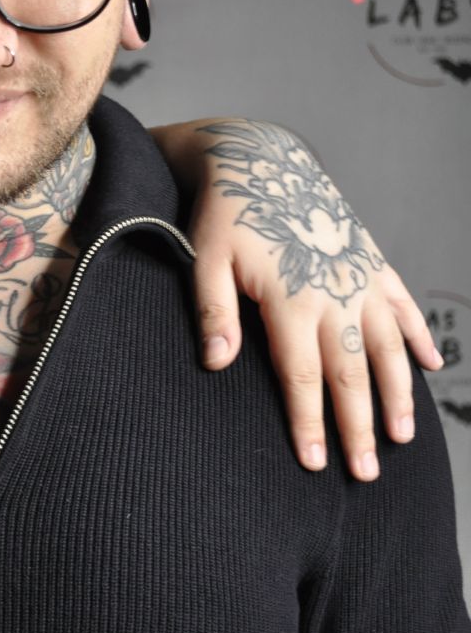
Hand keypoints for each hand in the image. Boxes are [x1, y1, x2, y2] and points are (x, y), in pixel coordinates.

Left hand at [153, 118, 440, 480]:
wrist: (261, 158)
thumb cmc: (224, 214)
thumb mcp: (203, 259)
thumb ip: (212, 311)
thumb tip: (214, 362)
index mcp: (291, 299)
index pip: (303, 377)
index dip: (310, 423)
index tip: (316, 463)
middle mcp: (334, 293)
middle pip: (351, 373)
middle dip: (360, 426)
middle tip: (365, 474)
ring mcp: (359, 276)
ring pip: (386, 346)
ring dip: (397, 393)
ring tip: (402, 438)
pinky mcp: (371, 260)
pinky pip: (402, 305)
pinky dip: (417, 336)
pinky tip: (429, 365)